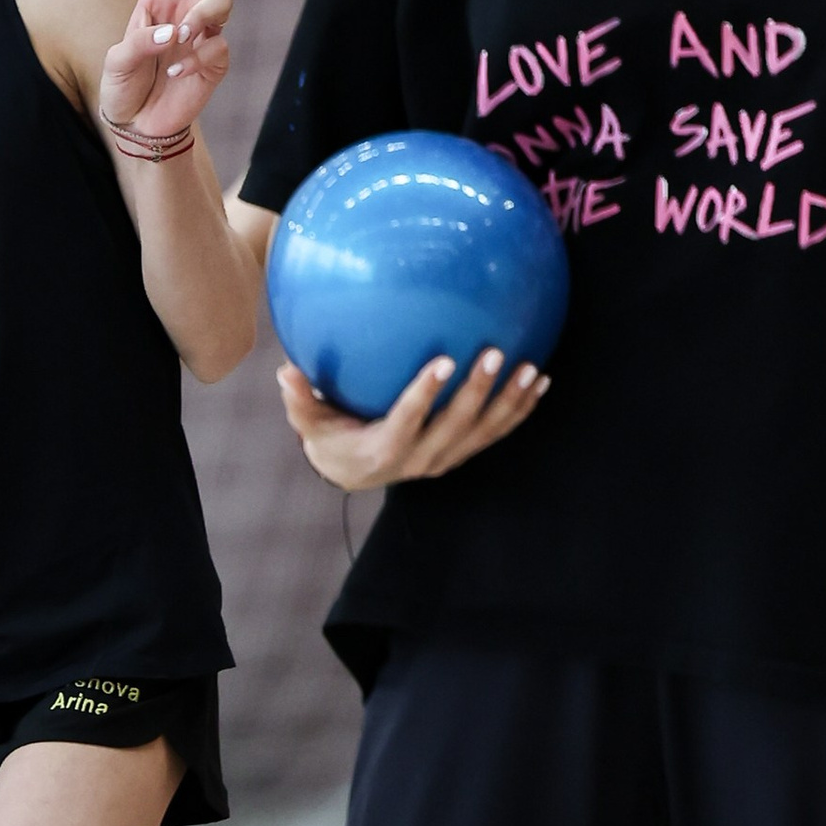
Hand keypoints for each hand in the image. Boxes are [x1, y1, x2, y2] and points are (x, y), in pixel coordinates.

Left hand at [98, 0, 277, 149]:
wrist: (139, 124)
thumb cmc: (122, 86)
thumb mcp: (117, 61)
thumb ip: (143, 41)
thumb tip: (179, 32)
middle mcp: (186, 7)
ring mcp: (204, 32)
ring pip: (222, 2)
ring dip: (203, 15)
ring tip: (181, 40)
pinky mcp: (217, 60)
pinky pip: (217, 46)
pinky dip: (196, 60)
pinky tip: (178, 76)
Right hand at [277, 350, 546, 494]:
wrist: (356, 473)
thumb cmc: (331, 438)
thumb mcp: (310, 425)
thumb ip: (300, 402)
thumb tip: (285, 372)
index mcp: (385, 450)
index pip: (408, 420)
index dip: (426, 394)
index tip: (444, 361)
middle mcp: (421, 459)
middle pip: (455, 427)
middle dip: (477, 392)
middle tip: (494, 352)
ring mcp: (445, 458)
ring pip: (483, 433)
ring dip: (509, 402)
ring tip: (531, 369)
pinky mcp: (461, 453)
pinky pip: (495, 434)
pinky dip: (519, 410)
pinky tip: (540, 382)